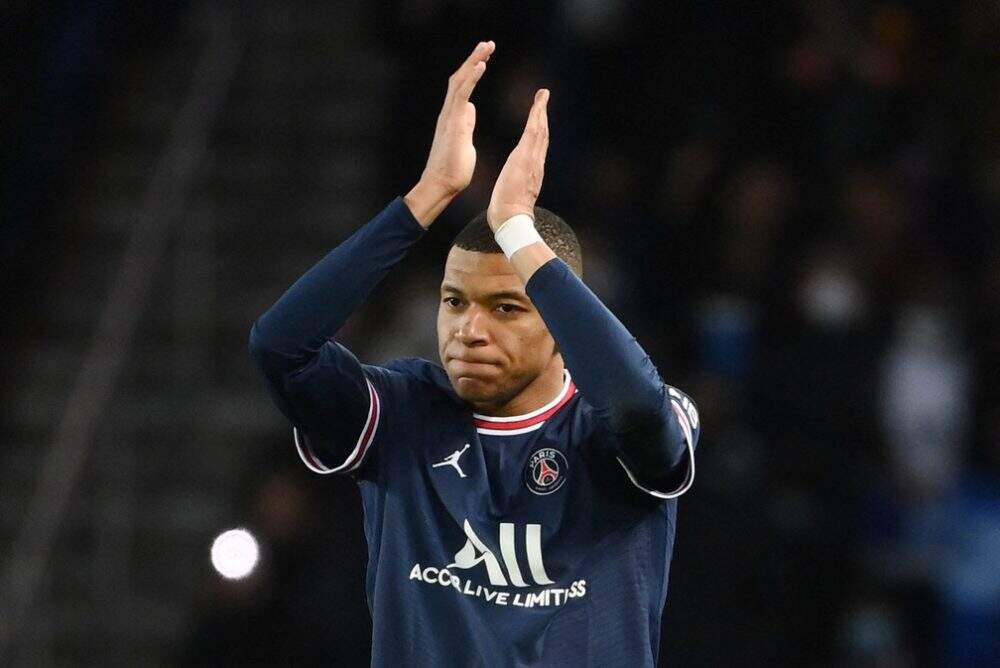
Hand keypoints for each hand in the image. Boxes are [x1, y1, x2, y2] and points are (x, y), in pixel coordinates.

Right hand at [419, 40, 493, 197]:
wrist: (442, 184)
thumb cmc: (454, 168)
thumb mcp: (465, 139)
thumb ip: (466, 123)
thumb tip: (470, 110)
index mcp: (454, 116)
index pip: (463, 86)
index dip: (474, 69)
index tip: (486, 57)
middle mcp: (449, 112)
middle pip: (460, 77)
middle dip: (474, 59)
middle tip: (488, 43)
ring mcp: (450, 116)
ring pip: (460, 81)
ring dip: (474, 61)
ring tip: (486, 47)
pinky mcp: (454, 123)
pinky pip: (462, 94)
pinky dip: (472, 78)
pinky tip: (481, 65)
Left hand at [487, 88, 549, 231]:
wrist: (511, 219)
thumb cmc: (507, 211)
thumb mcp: (512, 194)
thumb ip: (514, 186)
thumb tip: (512, 185)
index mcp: (531, 171)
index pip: (536, 146)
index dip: (538, 130)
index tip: (538, 117)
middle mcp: (536, 163)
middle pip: (542, 134)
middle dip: (543, 115)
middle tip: (544, 97)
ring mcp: (533, 159)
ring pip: (540, 130)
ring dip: (541, 111)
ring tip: (542, 95)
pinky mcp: (525, 157)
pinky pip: (533, 132)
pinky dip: (536, 117)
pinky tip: (538, 105)